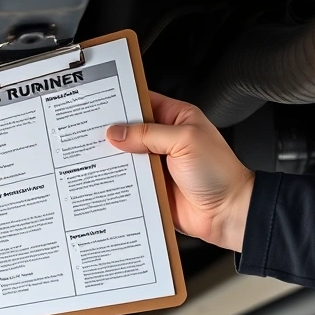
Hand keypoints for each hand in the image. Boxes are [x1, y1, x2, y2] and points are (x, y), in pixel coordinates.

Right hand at [106, 92, 253, 251]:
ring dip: (111, 157)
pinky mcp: (150, 186)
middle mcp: (164, 139)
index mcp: (177, 118)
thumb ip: (148, 134)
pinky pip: (127, 180)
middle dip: (111, 131)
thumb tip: (116, 132)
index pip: (143, 102)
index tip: (100, 103)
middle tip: (89, 131)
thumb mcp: (185, 140)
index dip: (122, 102)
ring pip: (125, 156)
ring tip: (91, 154)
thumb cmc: (218, 173)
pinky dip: (115, 180)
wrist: (226, 212)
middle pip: (129, 130)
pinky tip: (103, 177)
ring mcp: (156, 164)